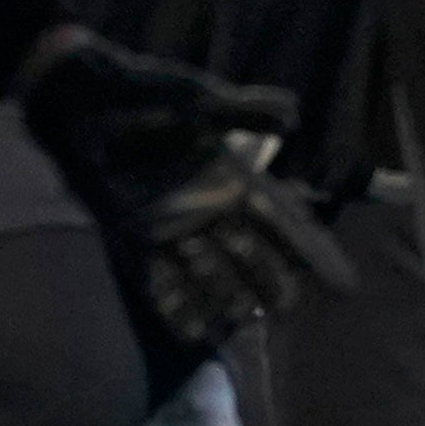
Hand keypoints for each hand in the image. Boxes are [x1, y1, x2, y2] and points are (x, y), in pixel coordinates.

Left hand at [15, 31, 350, 347]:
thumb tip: (294, 115)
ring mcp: (173, 228)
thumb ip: (243, 110)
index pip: (285, 221)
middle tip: (271, 283)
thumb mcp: (195, 98)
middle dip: (270, 277)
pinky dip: (176, 308)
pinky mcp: (134, 238)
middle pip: (256, 259)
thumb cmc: (139, 93)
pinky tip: (191, 332)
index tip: (345, 284)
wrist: (78, 101)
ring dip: (223, 293)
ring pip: (214, 277)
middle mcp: (209, 209)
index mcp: (233, 177)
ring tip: (228, 299)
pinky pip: (160, 283)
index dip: (314, 250)